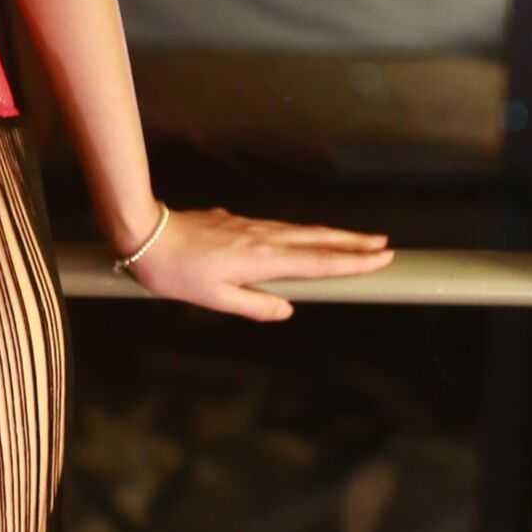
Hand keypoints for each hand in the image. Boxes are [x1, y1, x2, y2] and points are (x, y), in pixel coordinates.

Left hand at [116, 203, 393, 321]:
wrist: (146, 234)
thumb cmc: (176, 273)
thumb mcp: (214, 299)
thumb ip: (254, 305)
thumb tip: (288, 309)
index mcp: (262, 260)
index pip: (317, 262)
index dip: (351, 262)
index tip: (383, 259)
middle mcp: (263, 239)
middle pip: (317, 240)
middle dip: (353, 243)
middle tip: (385, 245)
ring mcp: (252, 227)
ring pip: (301, 231)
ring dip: (333, 235)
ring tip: (359, 240)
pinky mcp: (239, 222)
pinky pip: (283, 228)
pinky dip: (306, 232)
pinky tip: (309, 237)